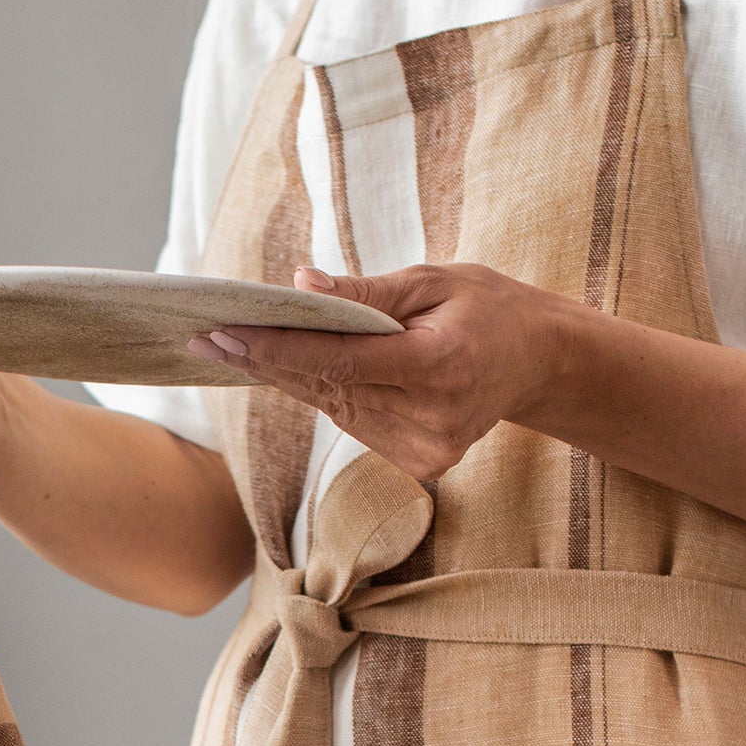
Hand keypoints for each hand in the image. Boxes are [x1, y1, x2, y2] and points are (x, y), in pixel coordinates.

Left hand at [186, 263, 565, 484]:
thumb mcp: (436, 281)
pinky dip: (324, 392)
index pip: (341, 361)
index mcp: (441, 365)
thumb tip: (300, 287)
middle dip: (265, 360)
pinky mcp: (417, 464)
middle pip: (327, 389)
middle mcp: (431, 418)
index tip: (224, 334)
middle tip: (204, 337)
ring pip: (333, 408)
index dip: (278, 349)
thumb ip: (366, 294)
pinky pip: (353, 421)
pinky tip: (291, 368)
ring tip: (237, 344)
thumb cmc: (490, 309)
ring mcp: (424, 450)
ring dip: (288, 376)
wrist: (541, 364)